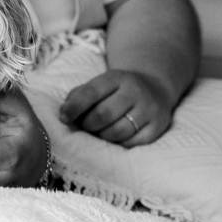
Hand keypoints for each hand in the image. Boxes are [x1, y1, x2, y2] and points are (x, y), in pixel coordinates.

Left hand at [59, 68, 173, 146]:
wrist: (155, 88)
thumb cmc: (118, 89)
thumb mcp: (101, 83)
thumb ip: (80, 95)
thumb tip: (64, 113)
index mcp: (117, 78)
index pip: (92, 92)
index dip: (74, 107)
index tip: (64, 118)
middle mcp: (135, 92)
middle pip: (104, 114)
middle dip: (88, 124)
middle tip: (83, 126)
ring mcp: (149, 110)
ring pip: (117, 132)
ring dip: (101, 135)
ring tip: (97, 132)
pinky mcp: (158, 127)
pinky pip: (131, 143)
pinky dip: (117, 143)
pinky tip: (113, 137)